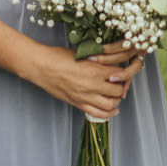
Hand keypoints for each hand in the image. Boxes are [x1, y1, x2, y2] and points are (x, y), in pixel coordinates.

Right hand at [26, 39, 145, 119]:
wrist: (41, 66)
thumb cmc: (59, 56)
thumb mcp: (83, 53)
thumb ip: (99, 59)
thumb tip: (112, 62)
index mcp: (95, 69)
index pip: (120, 74)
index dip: (125, 72)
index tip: (125, 70)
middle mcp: (92, 84)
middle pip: (119, 90)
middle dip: (123, 87)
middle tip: (122, 83)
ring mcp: (85, 96)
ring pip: (111, 104)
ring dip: (117, 100)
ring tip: (116, 95)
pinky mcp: (78, 103)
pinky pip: (98, 113)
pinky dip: (108, 113)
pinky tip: (112, 109)